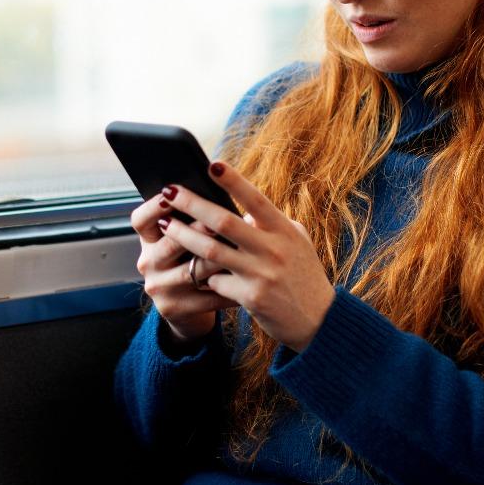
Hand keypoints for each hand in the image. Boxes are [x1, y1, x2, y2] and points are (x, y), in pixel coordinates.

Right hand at [130, 188, 234, 342]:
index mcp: (148, 240)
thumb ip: (195, 220)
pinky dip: (229, 287)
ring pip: (192, 270)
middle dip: (197, 230)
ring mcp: (159, 287)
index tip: (170, 192)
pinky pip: (206, 296)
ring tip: (241, 250)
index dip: (153, 207)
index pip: (141, 220)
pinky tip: (249, 280)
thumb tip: (221, 196)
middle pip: (170, 243)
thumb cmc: (194, 260)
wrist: (190, 309)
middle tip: (220, 221)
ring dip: (218, 259)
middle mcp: (148, 263)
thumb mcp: (185, 240)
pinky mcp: (174, 308)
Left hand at [160, 161, 336, 351]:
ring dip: (183, 235)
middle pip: (223, 221)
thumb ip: (272, 224)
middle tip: (169, 192)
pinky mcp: (250, 297)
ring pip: (211, 250)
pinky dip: (203, 274)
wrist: (319, 320)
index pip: (255, 199)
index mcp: (284, 230)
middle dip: (192, 203)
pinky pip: (216, 281)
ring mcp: (261, 274)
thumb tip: (245, 211)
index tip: (211, 164)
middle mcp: (273, 249)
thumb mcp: (297, 242)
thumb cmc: (304, 274)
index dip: (233, 181)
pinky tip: (191, 270)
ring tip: (165, 224)